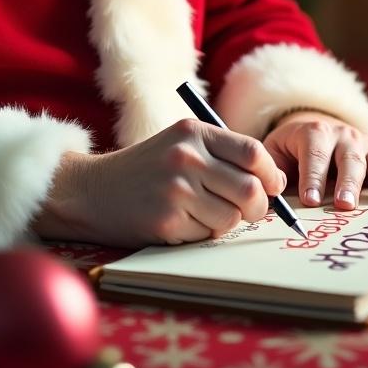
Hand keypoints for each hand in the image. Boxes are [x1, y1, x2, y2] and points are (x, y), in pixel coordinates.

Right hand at [32, 118, 286, 246]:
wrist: (92, 190)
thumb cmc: (146, 169)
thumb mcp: (180, 144)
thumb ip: (223, 155)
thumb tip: (275, 184)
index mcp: (193, 132)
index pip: (254, 152)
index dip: (270, 175)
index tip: (270, 187)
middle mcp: (186, 156)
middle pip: (251, 189)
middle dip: (258, 207)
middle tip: (248, 211)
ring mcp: (176, 189)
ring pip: (233, 218)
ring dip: (227, 223)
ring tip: (203, 214)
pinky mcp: (167, 221)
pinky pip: (208, 235)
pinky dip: (203, 234)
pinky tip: (180, 222)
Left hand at [263, 111, 367, 210]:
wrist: (314, 129)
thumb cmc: (291, 149)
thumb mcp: (275, 152)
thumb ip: (273, 170)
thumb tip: (275, 191)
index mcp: (313, 133)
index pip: (313, 153)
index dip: (312, 176)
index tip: (310, 201)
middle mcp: (343, 136)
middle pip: (348, 159)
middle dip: (348, 182)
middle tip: (345, 205)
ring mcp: (365, 145)